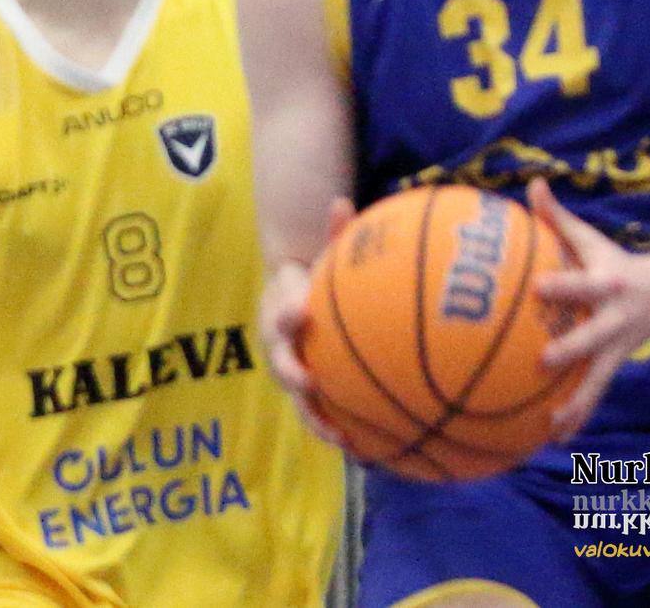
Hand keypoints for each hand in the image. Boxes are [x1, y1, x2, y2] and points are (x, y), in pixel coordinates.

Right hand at [259, 197, 354, 448]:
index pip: (279, 310)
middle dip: (292, 373)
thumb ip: (333, 234)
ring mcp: (292, 374)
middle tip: (308, 382)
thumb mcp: (322, 256)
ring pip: (298, 402)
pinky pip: (322, 416)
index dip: (285, 313)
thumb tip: (340, 201)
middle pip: (280, 364)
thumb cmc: (315, 279)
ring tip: (341, 437)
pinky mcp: (308, 396)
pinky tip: (369, 448)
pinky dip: (339, 431)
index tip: (299, 314)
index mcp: (282, 310)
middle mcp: (281, 347)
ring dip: (316, 419)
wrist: (294, 303)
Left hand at [529, 178, 649, 440]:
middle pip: (593, 338)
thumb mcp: (592, 240)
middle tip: (543, 361)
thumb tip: (531, 183)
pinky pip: (592, 395)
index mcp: (607, 286)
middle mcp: (615, 321)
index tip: (539, 287)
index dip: (564, 285)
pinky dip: (575, 416)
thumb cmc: (616, 264)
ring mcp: (617, 348)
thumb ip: (558, 217)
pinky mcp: (613, 367)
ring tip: (551, 426)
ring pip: (597, 379)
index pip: (583, 283)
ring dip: (576, 404)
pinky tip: (551, 438)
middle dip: (572, 349)